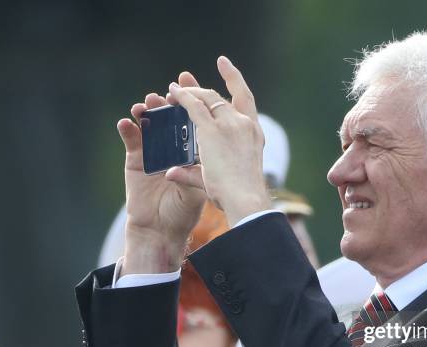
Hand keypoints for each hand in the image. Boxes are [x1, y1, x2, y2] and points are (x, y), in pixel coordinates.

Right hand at [117, 72, 207, 274]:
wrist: (162, 231)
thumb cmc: (184, 210)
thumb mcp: (201, 186)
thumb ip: (204, 165)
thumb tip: (215, 140)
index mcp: (192, 150)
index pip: (194, 119)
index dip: (193, 100)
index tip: (190, 83)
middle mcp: (172, 147)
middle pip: (171, 115)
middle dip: (170, 100)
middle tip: (169, 89)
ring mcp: (153, 151)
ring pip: (150, 123)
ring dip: (148, 111)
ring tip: (147, 104)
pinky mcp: (135, 160)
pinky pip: (131, 139)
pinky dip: (128, 129)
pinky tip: (127, 122)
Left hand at [166, 57, 270, 226]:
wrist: (246, 199)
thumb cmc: (241, 196)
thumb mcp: (228, 177)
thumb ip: (197, 172)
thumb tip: (172, 173)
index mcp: (254, 134)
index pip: (245, 100)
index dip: (234, 80)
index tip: (223, 66)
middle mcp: (245, 124)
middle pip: (223, 97)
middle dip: (203, 87)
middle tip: (187, 78)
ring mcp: (230, 124)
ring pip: (207, 98)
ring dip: (190, 92)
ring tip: (175, 89)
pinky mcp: (212, 130)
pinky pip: (193, 106)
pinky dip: (182, 97)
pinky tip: (172, 93)